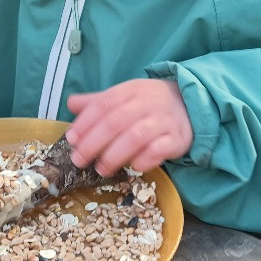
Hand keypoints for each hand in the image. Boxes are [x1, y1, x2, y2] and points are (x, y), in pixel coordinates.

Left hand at [65, 79, 192, 176]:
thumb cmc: (148, 103)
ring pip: (136, 137)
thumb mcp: (124, 96)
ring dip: (115, 155)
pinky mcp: (176, 139)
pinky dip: (144, 159)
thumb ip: (97, 101)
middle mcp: (146, 103)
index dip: (85, 122)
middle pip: (116, 122)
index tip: (71, 139)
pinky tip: (133, 167)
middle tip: (78, 160)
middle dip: (94, 142)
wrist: (189, 104)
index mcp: (130, 90)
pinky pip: (159, 150)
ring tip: (101, 169)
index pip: (104, 104)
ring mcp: (162, 121)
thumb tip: (71, 103)